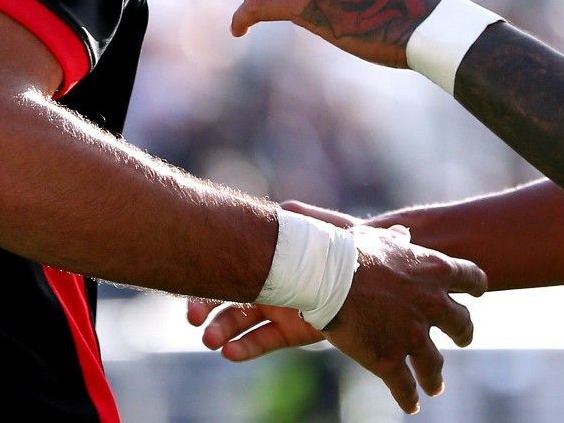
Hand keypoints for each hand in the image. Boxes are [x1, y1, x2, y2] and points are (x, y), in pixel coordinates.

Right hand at [184, 201, 362, 360]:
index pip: (227, 268)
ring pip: (240, 322)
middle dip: (206, 309)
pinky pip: (263, 340)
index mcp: (264, 257)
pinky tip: (230, 353)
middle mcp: (264, 283)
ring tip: (211, 341)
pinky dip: (246, 347)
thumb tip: (279, 210)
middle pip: (226, 298)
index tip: (192, 286)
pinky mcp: (291, 332)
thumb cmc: (345, 244)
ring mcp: (276, 308)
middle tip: (193, 319)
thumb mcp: (322, 227)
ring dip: (222, 331)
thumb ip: (297, 219)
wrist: (372, 276)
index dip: (207, 280)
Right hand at [320, 224, 485, 413]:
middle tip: (463, 339)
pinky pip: (405, 387)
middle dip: (464, 334)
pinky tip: (411, 405)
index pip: (471, 277)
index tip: (478, 292)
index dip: (477, 286)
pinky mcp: (390, 359)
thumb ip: (398, 241)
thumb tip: (404, 235)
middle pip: (462, 324)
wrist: (327, 275)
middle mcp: (432, 305)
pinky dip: (409, 398)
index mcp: (434, 271)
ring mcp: (413, 335)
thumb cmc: (350, 250)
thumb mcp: (381, 238)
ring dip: (436, 376)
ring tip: (436, 385)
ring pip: (435, 364)